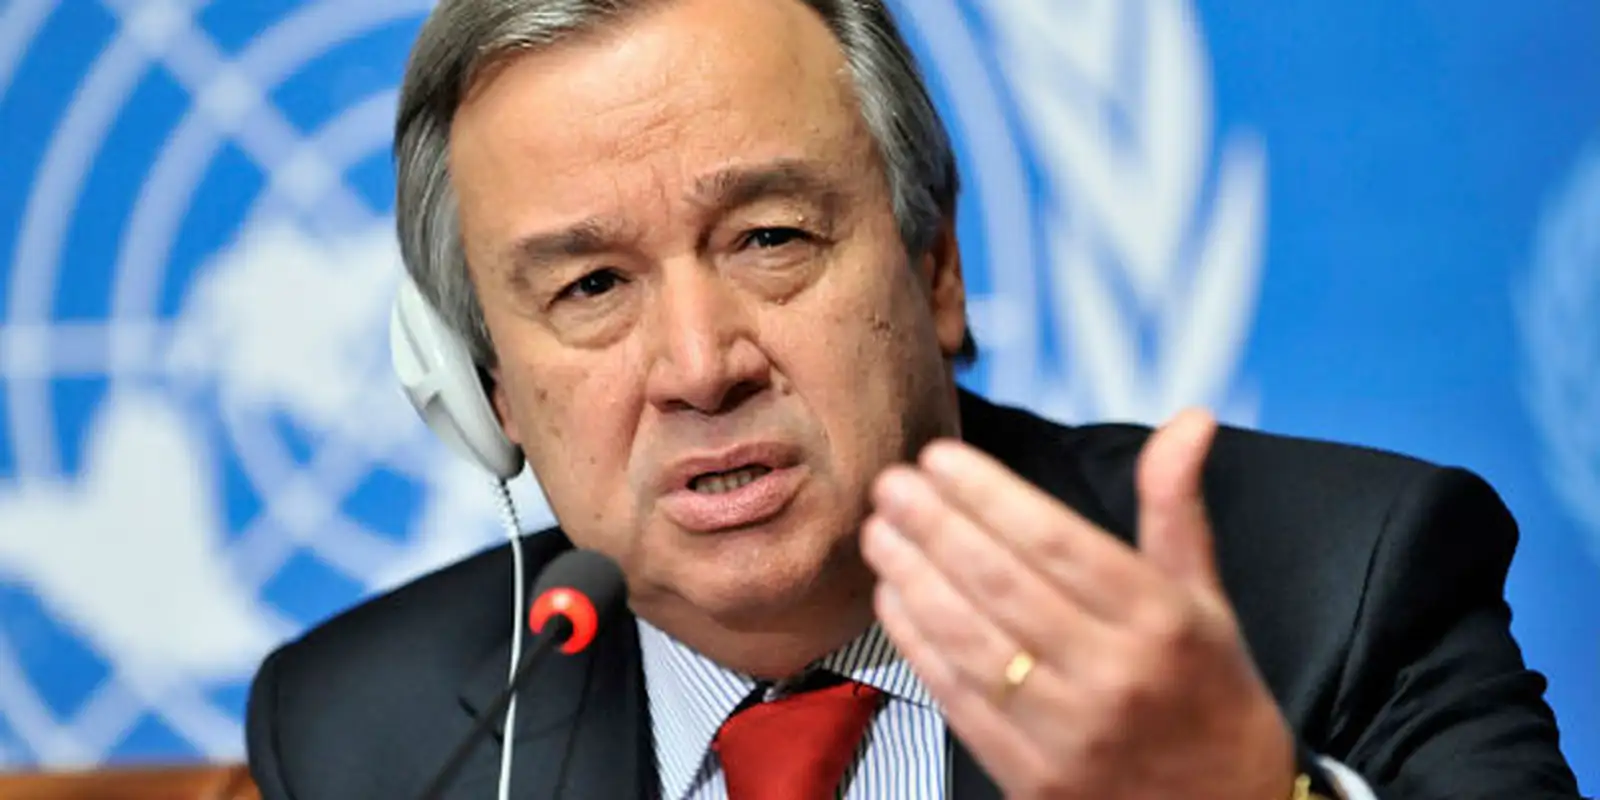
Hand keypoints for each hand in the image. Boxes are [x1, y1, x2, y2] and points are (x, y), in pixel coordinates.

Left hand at [860, 410, 1296, 799]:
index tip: (939, 459)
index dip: (990, 497)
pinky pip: (959, 700)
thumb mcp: (1208, 600)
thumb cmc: (1210, 695)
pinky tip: (894, 598)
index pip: (1059, 544)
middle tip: (890, 484)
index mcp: (1162, 624)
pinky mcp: (1032, 779)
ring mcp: (1069, 735)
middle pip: (1004, 586)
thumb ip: (1176, 509)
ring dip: (914, 580)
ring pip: (971, 642)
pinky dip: (918, 644)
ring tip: (880, 533)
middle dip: (936, 527)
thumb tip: (1190, 418)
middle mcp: (1114, 677)